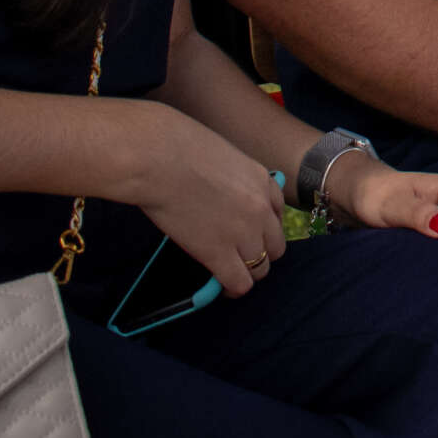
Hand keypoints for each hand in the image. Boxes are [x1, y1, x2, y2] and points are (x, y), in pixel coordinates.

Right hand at [127, 107, 289, 295]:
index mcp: (263, 180)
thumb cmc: (177, 147)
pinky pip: (239, 283)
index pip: (279, 214)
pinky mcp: (219, 253)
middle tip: (237, 255)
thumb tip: (219, 196)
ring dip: (246, 272)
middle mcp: (261, 208)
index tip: (248, 233)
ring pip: (260, 268)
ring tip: (228, 273)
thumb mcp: (221, 156)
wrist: (159, 157)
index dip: (263, 228)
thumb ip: (230, 179)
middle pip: (275, 245)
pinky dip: (232, 289)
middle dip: (259, 252)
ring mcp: (244, 232)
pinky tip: (220, 287)